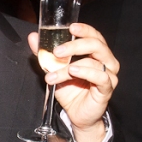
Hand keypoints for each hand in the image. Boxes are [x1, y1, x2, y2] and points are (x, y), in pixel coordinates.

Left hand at [28, 22, 118, 141]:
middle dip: (75, 45)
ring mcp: (109, 74)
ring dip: (68, 67)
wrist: (76, 114)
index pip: (94, 35)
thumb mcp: (54, 69)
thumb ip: (45, 53)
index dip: (84, 29)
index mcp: (96, 53)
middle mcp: (106, 61)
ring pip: (92, 63)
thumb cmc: (70, 90)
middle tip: (57, 51)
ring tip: (53, 74)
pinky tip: (73, 72)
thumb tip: (33, 37)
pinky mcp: (107, 88)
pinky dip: (85, 73)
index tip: (70, 27)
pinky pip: (100, 77)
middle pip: (96, 45)